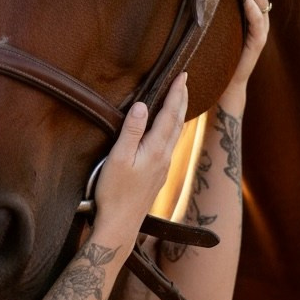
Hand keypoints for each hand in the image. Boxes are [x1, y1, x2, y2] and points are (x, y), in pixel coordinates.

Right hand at [92, 73, 188, 250]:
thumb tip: (144, 106)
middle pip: (178, 122)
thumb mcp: (117, 158)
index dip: (176, 93)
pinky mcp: (158, 176)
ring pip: (176, 134)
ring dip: (179, 114)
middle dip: (182, 99)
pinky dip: (173, 129)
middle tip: (186, 80)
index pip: (169, 114)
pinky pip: (170, 145)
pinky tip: (169, 131)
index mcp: (155, 149)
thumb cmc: (114, 192)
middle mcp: (164, 157)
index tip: (183, 75)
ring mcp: (162, 168)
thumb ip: (131, 131)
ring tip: (181, 100)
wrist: (121, 225)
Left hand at [219, 0, 270, 111]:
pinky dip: (254, 11)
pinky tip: (248, 0)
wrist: (224, 81)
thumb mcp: (217, 19)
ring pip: (261, 0)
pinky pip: (258, 24)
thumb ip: (218, 0)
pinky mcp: (256, 44)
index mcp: (250, 6)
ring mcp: (259, 28)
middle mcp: (258, 14)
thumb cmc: (219, 49)